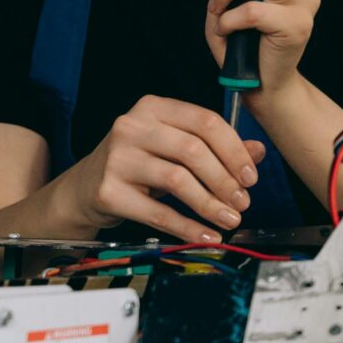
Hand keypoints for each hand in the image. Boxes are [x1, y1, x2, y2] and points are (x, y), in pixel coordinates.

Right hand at [66, 95, 265, 241]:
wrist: (84, 189)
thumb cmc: (138, 164)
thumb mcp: (176, 148)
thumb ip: (217, 146)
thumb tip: (258, 152)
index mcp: (154, 108)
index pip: (205, 122)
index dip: (234, 150)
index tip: (251, 176)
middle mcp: (132, 127)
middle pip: (193, 150)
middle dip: (225, 180)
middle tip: (243, 202)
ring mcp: (116, 158)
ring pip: (177, 180)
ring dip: (210, 204)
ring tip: (231, 219)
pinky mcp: (108, 191)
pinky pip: (157, 212)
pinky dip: (186, 226)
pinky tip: (206, 234)